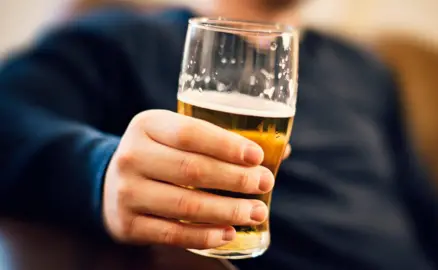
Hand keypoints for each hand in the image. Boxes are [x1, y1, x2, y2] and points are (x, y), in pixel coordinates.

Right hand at [103, 110, 275, 249]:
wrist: (110, 183)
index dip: (227, 146)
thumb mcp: (175, 136)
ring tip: (256, 212)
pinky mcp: (127, 224)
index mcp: (148, 125)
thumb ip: (220, 140)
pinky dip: (204, 235)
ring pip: (186, 204)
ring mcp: (126, 191)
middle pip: (192, 169)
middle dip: (235, 179)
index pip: (191, 133)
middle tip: (264, 184)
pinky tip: (228, 233)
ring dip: (227, 210)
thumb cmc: (159, 155)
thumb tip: (282, 150)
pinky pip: (172, 233)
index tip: (257, 157)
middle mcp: (132, 155)